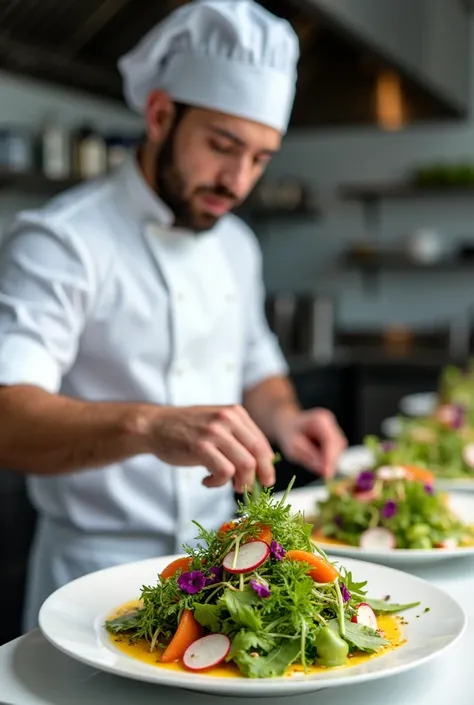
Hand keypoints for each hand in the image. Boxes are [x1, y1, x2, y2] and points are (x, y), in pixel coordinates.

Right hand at [150, 404, 275, 492]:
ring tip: (227, 485)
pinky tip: (207, 481)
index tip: (266, 479)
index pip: (261, 442)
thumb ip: (237, 438)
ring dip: (240, 482)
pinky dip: (218, 482)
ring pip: (245, 465)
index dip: (267, 465)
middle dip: (258, 477)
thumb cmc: (187, 429)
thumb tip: (260, 465)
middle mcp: (228, 419)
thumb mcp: (216, 424)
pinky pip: (224, 472)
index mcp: (235, 413)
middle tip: (248, 489)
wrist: (155, 425)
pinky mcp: (200, 446)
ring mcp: (214, 432)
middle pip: (257, 454)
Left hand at [275, 408, 346, 477]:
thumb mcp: (293, 448)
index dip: (330, 459)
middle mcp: (329, 422)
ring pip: (339, 449)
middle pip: (338, 445)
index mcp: (319, 420)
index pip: (330, 440)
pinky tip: (317, 459)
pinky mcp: (335, 437)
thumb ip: (310, 458)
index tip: (328, 474)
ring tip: (314, 462)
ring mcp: (334, 428)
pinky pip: (336, 451)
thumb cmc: (288, 435)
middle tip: (324, 475)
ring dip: (330, 460)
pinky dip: (328, 458)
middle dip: (331, 461)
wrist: (287, 426)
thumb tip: (325, 471)